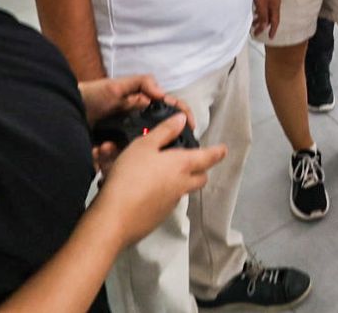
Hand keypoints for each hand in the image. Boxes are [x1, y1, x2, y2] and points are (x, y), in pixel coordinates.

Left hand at [80, 76, 196, 172]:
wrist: (60, 113)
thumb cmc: (91, 96)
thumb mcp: (116, 85)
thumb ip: (141, 83)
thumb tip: (162, 94)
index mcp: (141, 110)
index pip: (168, 114)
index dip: (182, 118)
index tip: (190, 127)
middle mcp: (135, 128)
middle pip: (155, 140)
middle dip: (152, 145)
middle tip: (144, 147)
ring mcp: (122, 144)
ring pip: (135, 156)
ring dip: (121, 153)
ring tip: (105, 147)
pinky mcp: (109, 158)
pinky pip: (115, 165)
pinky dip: (105, 160)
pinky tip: (96, 151)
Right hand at [91, 113, 224, 245]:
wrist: (115, 217)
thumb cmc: (130, 175)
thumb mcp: (144, 145)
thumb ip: (164, 131)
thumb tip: (183, 119)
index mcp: (182, 165)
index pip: (207, 158)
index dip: (217, 152)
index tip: (223, 150)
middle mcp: (182, 185)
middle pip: (200, 178)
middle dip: (200, 170)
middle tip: (192, 163)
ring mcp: (171, 204)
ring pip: (183, 191)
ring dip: (180, 183)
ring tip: (161, 175)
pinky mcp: (159, 218)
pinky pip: (166, 202)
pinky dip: (162, 195)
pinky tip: (143, 191)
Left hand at [252, 0, 280, 39]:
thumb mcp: (261, 4)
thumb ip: (263, 16)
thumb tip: (264, 26)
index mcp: (275, 6)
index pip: (275, 21)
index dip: (273, 30)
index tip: (270, 37)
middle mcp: (275, 2)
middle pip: (271, 17)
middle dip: (264, 26)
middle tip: (256, 32)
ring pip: (266, 12)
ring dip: (261, 19)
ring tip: (253, 23)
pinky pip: (264, 6)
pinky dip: (260, 12)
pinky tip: (254, 11)